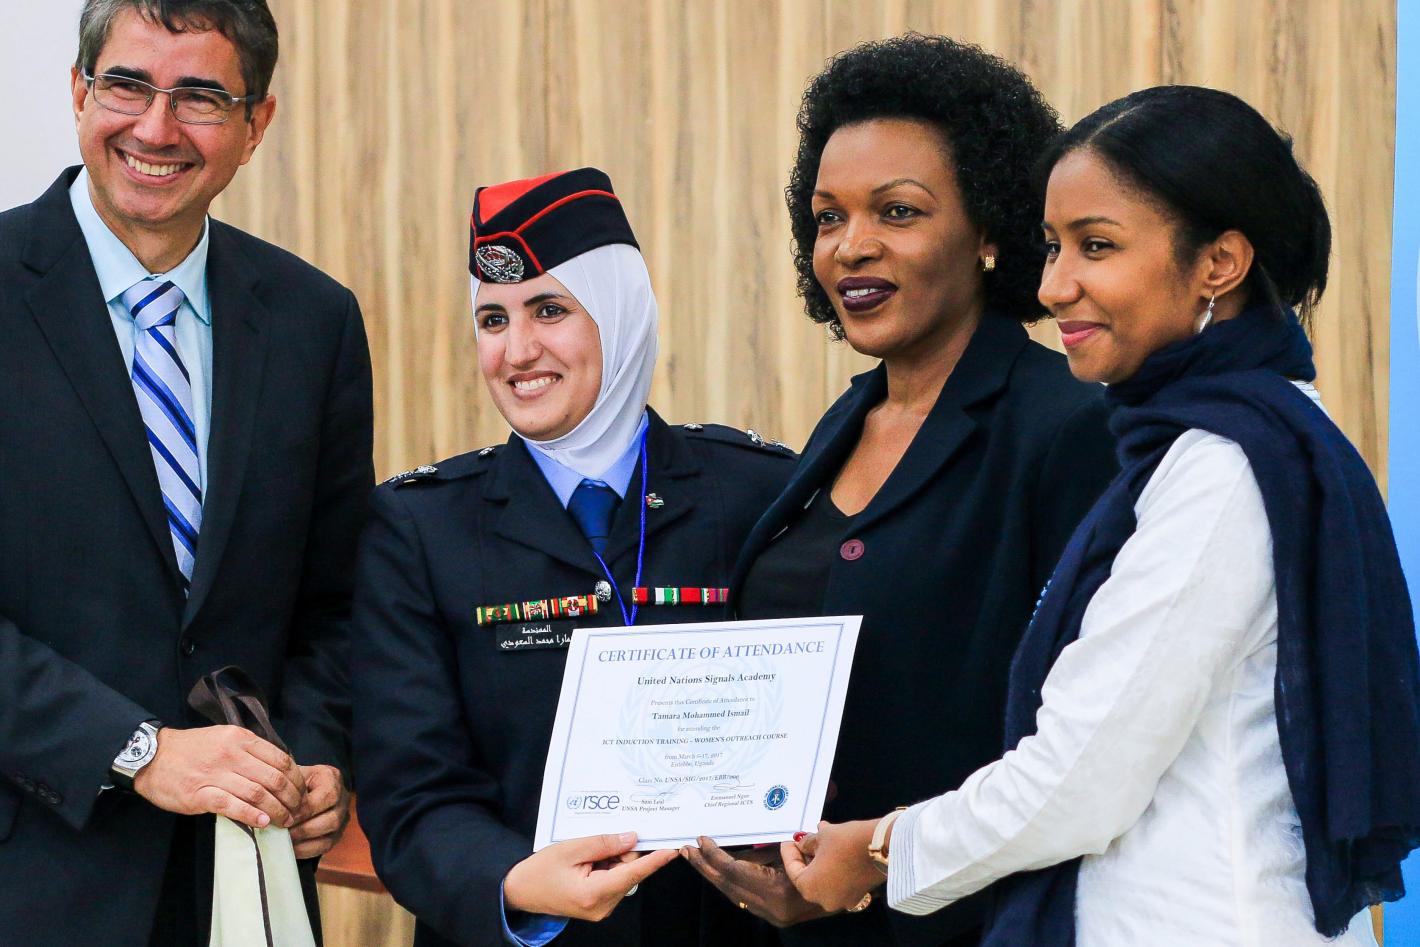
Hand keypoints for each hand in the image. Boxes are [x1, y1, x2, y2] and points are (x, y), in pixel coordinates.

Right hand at [133, 726, 306, 829]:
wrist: (153, 756)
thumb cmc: (193, 749)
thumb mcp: (225, 737)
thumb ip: (251, 750)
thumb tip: (280, 768)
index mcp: (240, 738)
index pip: (281, 759)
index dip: (296, 779)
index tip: (301, 792)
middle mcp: (231, 754)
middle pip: (274, 778)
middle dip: (291, 798)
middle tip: (297, 811)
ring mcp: (215, 774)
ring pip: (257, 794)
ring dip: (276, 811)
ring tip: (285, 821)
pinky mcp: (199, 795)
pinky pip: (232, 806)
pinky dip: (252, 816)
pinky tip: (263, 823)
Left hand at [289, 764, 349, 858]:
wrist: (301, 788)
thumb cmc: (292, 782)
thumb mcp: (291, 776)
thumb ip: (287, 788)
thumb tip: (275, 807)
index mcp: (332, 778)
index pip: (326, 796)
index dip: (304, 810)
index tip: (283, 817)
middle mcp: (343, 797)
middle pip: (332, 818)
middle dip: (304, 828)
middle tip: (283, 831)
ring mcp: (342, 817)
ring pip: (330, 834)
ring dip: (305, 839)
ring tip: (285, 839)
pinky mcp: (336, 834)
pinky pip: (325, 846)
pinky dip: (307, 849)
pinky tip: (290, 848)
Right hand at [504, 832, 678, 921]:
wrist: (521, 890)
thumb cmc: (541, 870)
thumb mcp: (571, 849)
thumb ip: (603, 843)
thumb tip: (631, 838)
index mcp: (594, 893)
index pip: (633, 873)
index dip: (655, 860)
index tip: (674, 849)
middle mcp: (603, 906)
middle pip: (629, 872)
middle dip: (624, 851)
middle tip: (610, 834)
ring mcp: (602, 908)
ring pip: (623, 875)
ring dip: (614, 858)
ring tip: (589, 851)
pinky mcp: (600, 905)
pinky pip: (614, 880)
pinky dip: (609, 865)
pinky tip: (591, 858)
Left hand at [681, 836, 829, 927]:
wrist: (859, 876)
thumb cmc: (832, 856)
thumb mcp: (797, 848)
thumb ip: (769, 850)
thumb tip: (741, 846)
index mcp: (779, 892)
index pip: (736, 873)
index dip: (715, 856)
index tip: (700, 840)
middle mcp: (774, 909)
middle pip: (729, 887)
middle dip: (706, 868)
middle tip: (686, 850)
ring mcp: (775, 915)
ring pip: (735, 894)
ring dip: (715, 875)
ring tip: (696, 857)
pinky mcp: (776, 914)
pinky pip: (746, 896)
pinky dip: (731, 882)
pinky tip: (719, 868)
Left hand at [781, 819, 882, 912]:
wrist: (885, 846)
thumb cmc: (847, 842)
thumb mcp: (823, 836)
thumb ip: (808, 843)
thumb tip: (802, 843)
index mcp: (809, 888)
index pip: (793, 870)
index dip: (789, 853)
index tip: (788, 840)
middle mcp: (824, 899)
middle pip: (809, 876)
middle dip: (806, 856)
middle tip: (803, 840)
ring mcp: (842, 900)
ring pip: (824, 878)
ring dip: (820, 859)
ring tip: (821, 839)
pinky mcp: (857, 894)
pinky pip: (839, 880)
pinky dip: (834, 866)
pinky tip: (835, 847)